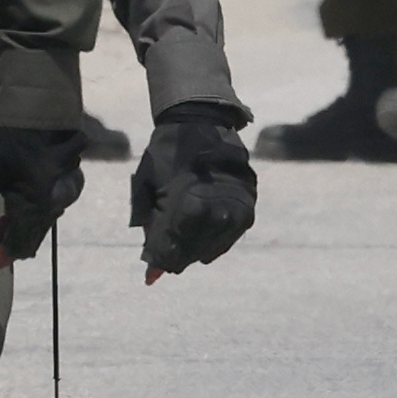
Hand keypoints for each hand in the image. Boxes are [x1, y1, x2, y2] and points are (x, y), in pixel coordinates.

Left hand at [0, 124, 88, 267]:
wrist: (37, 106)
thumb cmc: (9, 136)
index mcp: (37, 204)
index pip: (17, 245)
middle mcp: (52, 205)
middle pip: (25, 240)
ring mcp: (58, 197)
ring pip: (31, 228)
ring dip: (6, 232)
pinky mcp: (58, 188)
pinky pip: (38, 214)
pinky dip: (18, 220)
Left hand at [132, 106, 257, 277]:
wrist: (199, 124)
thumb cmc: (166, 155)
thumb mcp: (149, 188)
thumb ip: (151, 228)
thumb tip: (151, 272)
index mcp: (188, 203)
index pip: (172, 247)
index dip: (160, 260)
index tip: (150, 272)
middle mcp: (216, 209)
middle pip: (192, 251)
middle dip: (176, 259)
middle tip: (164, 266)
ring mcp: (235, 208)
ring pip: (213, 248)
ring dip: (195, 252)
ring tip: (182, 251)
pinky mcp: (247, 206)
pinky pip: (231, 237)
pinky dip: (216, 243)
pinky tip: (203, 244)